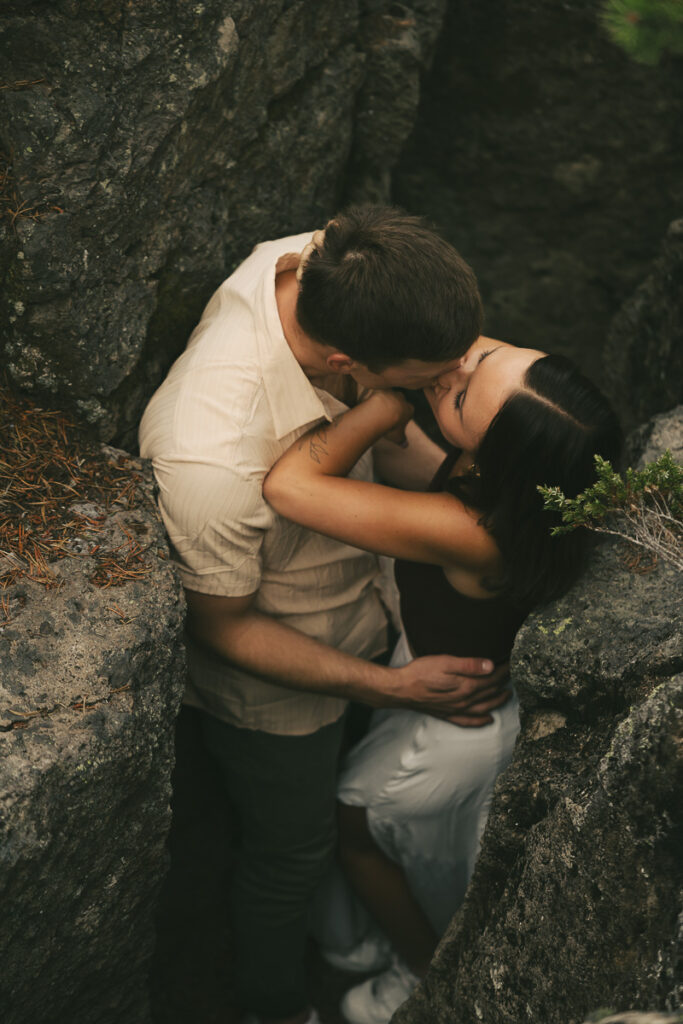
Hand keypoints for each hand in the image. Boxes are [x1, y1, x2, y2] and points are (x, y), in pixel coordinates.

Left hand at [365, 390, 413, 445]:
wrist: (380, 412)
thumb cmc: (391, 425)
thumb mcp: (398, 436)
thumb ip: (402, 440)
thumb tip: (405, 446)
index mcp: (409, 409)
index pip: (409, 410)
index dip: (403, 416)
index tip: (397, 421)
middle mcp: (402, 398)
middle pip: (400, 400)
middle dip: (395, 406)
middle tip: (387, 415)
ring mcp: (391, 393)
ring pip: (390, 395)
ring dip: (385, 401)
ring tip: (378, 410)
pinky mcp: (380, 390)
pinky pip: (378, 393)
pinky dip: (375, 398)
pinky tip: (370, 404)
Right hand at [389, 657, 510, 725]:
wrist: (401, 689)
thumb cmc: (420, 672)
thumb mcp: (445, 662)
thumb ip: (469, 665)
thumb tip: (490, 666)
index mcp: (465, 686)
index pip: (491, 679)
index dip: (502, 671)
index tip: (510, 662)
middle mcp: (464, 701)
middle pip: (489, 693)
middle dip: (503, 683)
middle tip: (511, 675)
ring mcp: (456, 710)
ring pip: (484, 708)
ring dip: (497, 702)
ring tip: (507, 695)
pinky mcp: (447, 715)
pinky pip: (469, 721)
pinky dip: (481, 721)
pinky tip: (488, 719)